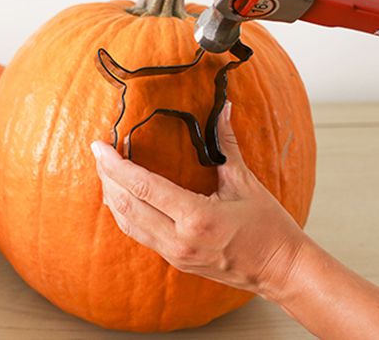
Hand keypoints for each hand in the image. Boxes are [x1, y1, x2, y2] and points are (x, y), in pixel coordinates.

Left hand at [90, 101, 306, 298]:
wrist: (280, 270)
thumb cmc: (268, 226)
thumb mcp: (246, 183)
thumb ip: (227, 145)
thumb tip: (222, 108)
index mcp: (196, 218)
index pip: (144, 187)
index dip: (116, 165)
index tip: (99, 146)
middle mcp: (179, 240)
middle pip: (127, 205)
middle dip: (106, 177)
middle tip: (98, 153)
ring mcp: (174, 254)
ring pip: (127, 223)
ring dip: (111, 195)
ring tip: (103, 170)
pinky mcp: (174, 260)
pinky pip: (138, 235)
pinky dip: (124, 213)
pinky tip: (120, 196)